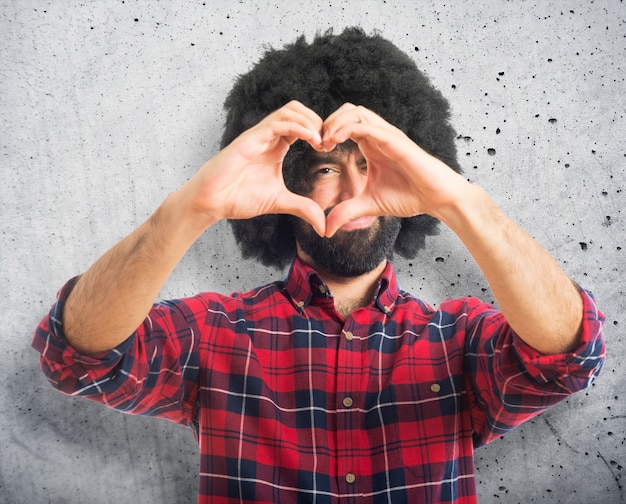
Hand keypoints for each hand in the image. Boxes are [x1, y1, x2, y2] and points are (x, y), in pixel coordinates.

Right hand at [182, 101, 326, 235]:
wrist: (212, 201)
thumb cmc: (239, 197)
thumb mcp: (280, 202)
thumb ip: (302, 208)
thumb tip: (323, 225)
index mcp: (276, 146)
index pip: (302, 124)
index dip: (319, 131)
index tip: (329, 149)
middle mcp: (268, 136)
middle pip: (297, 109)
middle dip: (318, 121)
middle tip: (327, 142)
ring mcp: (259, 135)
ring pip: (289, 110)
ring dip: (310, 121)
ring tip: (320, 141)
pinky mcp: (250, 139)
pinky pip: (278, 123)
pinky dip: (298, 127)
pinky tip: (311, 140)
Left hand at [320, 103, 470, 236]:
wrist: (437, 198)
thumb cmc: (409, 197)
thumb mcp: (368, 205)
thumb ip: (346, 212)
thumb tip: (325, 229)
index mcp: (372, 145)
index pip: (345, 124)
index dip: (327, 131)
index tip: (317, 149)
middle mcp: (378, 136)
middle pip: (348, 111)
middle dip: (328, 122)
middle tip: (316, 142)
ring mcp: (387, 136)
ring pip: (356, 112)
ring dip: (335, 122)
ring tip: (323, 141)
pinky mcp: (395, 141)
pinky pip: (367, 126)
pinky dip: (347, 128)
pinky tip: (333, 142)